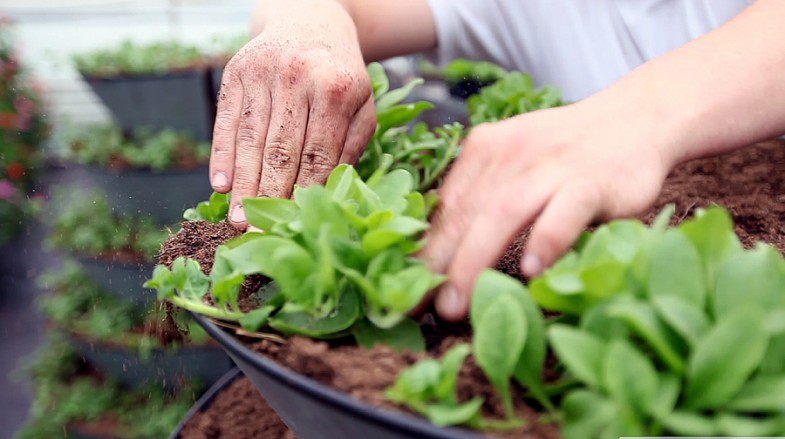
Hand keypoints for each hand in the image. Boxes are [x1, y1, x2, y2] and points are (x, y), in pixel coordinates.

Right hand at [210, 2, 376, 228]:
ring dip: (243, 184)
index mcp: (336, 89)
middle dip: (269, 197)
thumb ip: (352, 145)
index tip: (295, 225)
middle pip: (280, 150)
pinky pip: (226, 121)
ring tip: (238, 220)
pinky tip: (220, 185)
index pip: (318, 154)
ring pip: (250, 139)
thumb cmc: (340, 75)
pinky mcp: (236, 71)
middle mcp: (297, 78)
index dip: (304, 193)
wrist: (310, 19)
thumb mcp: (362, 105)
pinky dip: (221, 156)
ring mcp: (263, 73)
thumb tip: (332, 191)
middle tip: (258, 234)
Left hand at [421, 100, 675, 320]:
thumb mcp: (515, 162)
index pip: (446, 207)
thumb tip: (437, 248)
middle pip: (467, 213)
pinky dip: (547, 238)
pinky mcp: (594, 180)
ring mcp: (552, 166)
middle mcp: (511, 155)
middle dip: (439, 263)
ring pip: (505, 212)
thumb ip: (481, 195)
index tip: (403, 287)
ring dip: (476, 259)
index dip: (423, 249)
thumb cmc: (566, 153)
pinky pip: (566, 211)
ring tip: (459, 302)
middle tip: (421, 306)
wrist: (636, 118)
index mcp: (484, 150)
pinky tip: (531, 271)